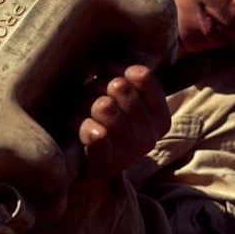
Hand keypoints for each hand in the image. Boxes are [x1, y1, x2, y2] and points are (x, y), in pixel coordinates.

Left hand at [72, 64, 170, 180]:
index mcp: (160, 119)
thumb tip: (141, 68)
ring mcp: (129, 154)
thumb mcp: (117, 92)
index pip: (142, 76)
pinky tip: (80, 129)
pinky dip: (79, 124)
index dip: (117, 69)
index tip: (105, 75)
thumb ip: (131, 76)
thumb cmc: (97, 115)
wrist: (74, 156)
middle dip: (97, 87)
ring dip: (84, 104)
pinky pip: (94, 132)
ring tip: (82, 113)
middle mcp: (149, 138)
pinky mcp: (105, 165)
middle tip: (90, 100)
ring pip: (105, 106)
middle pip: (119, 87)